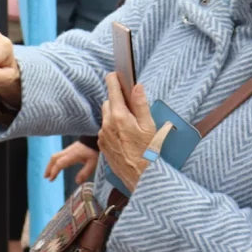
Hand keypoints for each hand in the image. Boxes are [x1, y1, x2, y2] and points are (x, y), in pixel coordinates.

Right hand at [44, 142, 99, 183]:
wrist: (94, 139)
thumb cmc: (94, 151)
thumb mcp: (93, 163)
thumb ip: (85, 173)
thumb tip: (77, 182)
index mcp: (73, 155)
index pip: (60, 163)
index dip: (54, 171)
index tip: (51, 179)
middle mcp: (68, 152)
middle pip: (54, 158)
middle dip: (49, 168)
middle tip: (45, 177)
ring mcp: (68, 150)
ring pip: (55, 156)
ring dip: (50, 165)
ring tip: (47, 174)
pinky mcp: (69, 149)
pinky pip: (58, 155)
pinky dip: (54, 162)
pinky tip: (55, 167)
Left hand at [98, 73, 156, 191]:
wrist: (140, 178)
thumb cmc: (149, 153)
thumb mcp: (149, 126)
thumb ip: (141, 104)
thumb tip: (136, 86)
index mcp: (119, 117)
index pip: (113, 90)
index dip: (114, 79)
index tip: (115, 73)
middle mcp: (107, 124)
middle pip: (108, 102)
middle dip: (118, 100)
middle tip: (131, 105)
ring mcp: (103, 136)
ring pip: (106, 116)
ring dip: (115, 114)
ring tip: (130, 123)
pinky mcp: (102, 145)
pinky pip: (106, 129)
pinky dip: (113, 127)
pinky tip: (125, 135)